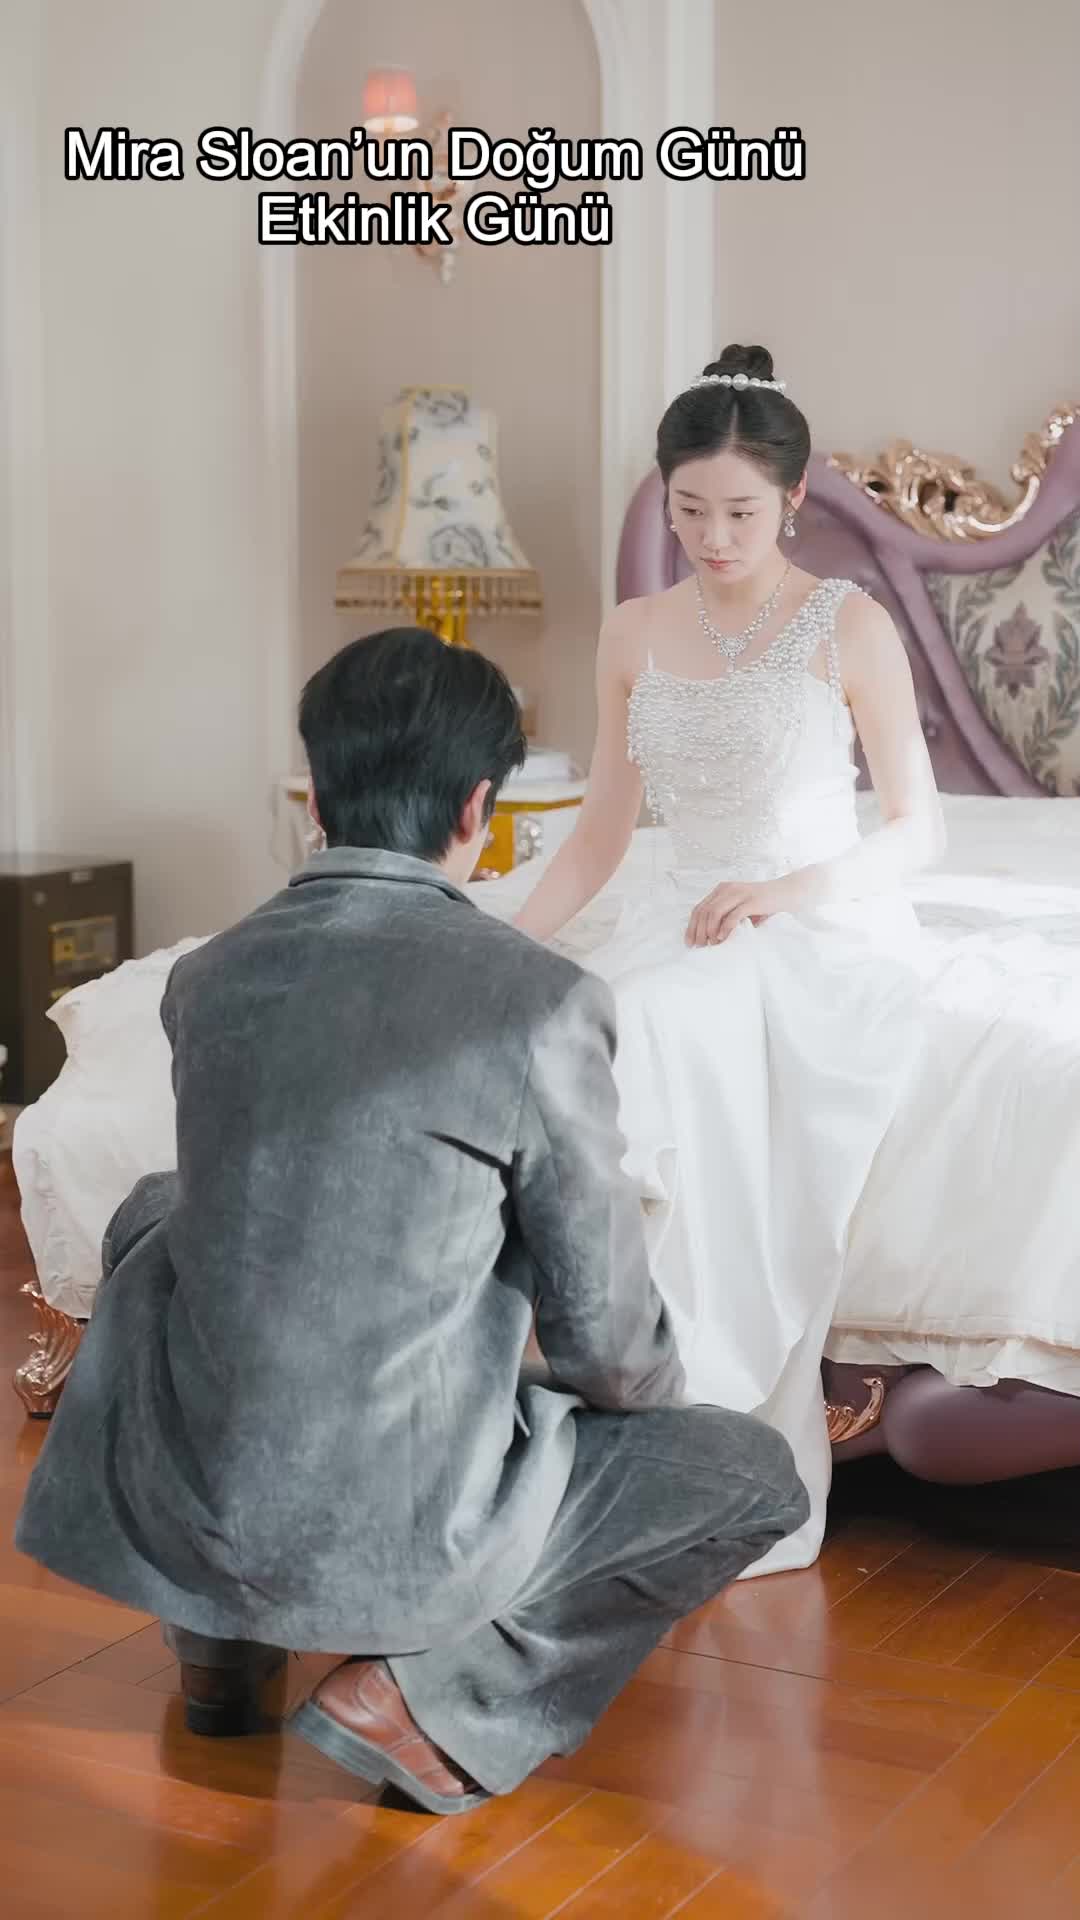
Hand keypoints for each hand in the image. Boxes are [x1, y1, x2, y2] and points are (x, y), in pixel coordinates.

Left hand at [684, 871, 807, 946]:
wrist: (786, 893)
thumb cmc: (763, 905)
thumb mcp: (740, 908)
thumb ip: (726, 917)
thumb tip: (711, 940)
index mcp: (721, 890)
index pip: (699, 908)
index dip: (691, 926)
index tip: (689, 943)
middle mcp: (727, 889)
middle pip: (703, 911)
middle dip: (698, 931)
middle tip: (699, 947)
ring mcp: (739, 894)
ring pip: (714, 912)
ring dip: (709, 930)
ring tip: (711, 944)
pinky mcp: (751, 901)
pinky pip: (733, 915)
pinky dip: (725, 928)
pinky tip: (722, 939)